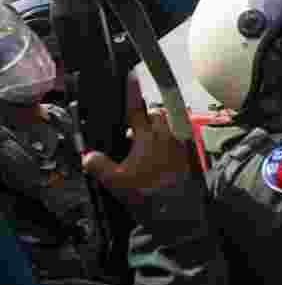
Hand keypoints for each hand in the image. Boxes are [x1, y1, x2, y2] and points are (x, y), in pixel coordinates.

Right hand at [82, 81, 191, 205]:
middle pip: (156, 114)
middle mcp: (166, 134)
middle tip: (134, 130)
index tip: (131, 75)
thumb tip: (88, 156)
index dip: (131, 92)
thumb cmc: (148, 193)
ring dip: (158, 128)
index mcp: (147, 136)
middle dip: (146, 117)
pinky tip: (161, 156)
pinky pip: (179, 138)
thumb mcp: (117, 182)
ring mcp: (180, 142)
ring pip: (168, 125)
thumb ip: (100, 166)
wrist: (180, 209)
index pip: (136, 108)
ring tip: (145, 144)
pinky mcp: (190, 153)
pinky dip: (169, 141)